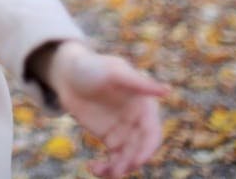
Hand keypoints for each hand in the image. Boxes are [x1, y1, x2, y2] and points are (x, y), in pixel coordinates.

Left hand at [34, 41, 169, 177]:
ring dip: (117, 169)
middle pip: (139, 149)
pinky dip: (106, 168)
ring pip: (127, 158)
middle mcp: (137, 120)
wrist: (67, 73)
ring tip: (98, 171)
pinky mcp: (109, 138)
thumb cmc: (93, 66)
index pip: (152, 132)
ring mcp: (124, 131)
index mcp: (144, 105)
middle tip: (115, 171)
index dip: (147, 148)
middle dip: (129, 162)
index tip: (136, 161)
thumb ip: (139, 83)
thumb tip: (167, 91)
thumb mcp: (114, 72)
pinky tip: (92, 167)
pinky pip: (113, 159)